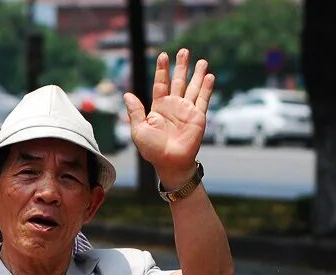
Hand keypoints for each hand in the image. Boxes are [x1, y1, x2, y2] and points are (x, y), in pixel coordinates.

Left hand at [124, 50, 213, 186]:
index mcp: (159, 107)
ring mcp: (187, 111)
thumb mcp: (139, 130)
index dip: (162, 70)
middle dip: (181, 66)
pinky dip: (206, 88)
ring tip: (201, 61)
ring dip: (197, 74)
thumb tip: (127, 94)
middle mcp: (174, 106)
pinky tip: (209, 76)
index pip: (161, 84)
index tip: (163, 55)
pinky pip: (203, 100)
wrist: (170, 163)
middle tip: (184, 51)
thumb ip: (135, 112)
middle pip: (179, 81)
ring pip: (193, 88)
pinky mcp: (198, 117)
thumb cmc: (153, 150)